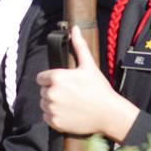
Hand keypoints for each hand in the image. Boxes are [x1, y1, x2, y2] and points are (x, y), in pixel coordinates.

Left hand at [37, 26, 140, 142]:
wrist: (108, 113)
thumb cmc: (99, 88)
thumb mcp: (89, 65)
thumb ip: (79, 46)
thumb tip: (74, 28)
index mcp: (56, 77)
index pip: (41, 77)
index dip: (51, 79)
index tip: (64, 83)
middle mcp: (51, 93)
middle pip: (43, 91)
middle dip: (53, 91)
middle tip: (70, 94)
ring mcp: (52, 109)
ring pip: (44, 104)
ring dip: (52, 104)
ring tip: (69, 103)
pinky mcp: (54, 122)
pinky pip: (47, 117)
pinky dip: (54, 116)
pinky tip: (68, 113)